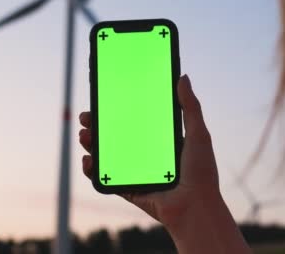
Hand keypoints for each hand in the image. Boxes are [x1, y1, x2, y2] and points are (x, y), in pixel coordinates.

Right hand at [78, 75, 221, 230]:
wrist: (195, 207)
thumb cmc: (201, 172)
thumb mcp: (198, 133)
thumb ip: (190, 106)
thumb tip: (182, 76)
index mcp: (162, 141)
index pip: (136, 120)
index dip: (119, 109)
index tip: (105, 98)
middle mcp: (148, 156)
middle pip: (116, 136)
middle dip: (98, 126)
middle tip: (86, 116)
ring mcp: (137, 172)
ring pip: (107, 156)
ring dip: (92, 145)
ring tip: (84, 135)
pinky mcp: (130, 189)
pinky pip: (106, 179)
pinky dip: (93, 170)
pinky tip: (88, 160)